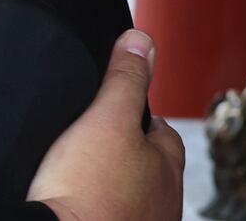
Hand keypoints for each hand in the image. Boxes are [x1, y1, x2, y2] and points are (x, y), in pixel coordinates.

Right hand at [27, 29, 185, 220]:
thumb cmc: (86, 187)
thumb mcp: (104, 119)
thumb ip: (124, 81)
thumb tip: (142, 41)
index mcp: (167, 167)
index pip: (163, 130)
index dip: (137, 114)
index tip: (112, 109)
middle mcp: (164, 202)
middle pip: (150, 165)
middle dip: (127, 151)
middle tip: (91, 139)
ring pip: (134, 193)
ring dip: (115, 182)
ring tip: (82, 171)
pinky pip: (114, 212)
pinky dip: (101, 204)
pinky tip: (78, 199)